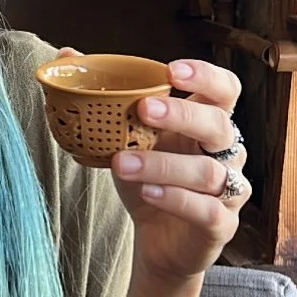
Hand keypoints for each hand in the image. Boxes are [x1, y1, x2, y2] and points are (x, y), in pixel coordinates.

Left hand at [74, 51, 246, 283]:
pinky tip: (148, 192)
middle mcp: (226, 152)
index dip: (206, 76)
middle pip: (219, 124)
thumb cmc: (148, 182)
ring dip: (162, 164)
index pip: (225, 89)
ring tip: (122, 163)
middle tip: (142, 109)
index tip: (171, 70)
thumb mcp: (124, 141)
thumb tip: (67, 55)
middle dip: (182, 114)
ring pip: (208, 172)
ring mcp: (229, 190)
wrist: (157, 242)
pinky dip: (176, 199)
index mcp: (207, 123)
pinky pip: (207, 210)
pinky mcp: (222, 225)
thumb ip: (105, 100)